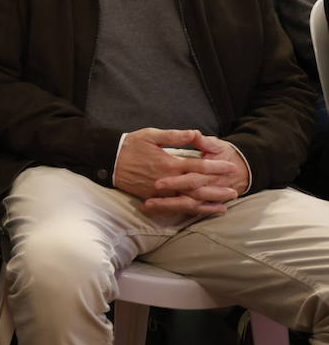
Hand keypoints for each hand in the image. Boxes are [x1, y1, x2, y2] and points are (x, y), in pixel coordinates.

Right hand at [114, 128, 239, 216]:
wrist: (108, 160)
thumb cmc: (130, 145)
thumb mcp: (151, 135)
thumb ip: (175, 136)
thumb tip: (195, 133)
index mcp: (169, 163)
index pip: (198, 166)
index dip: (216, 166)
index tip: (230, 166)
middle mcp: (167, 180)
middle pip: (197, 188)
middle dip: (217, 189)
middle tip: (235, 191)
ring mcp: (160, 192)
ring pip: (188, 201)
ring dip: (208, 204)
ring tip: (224, 205)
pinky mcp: (153, 198)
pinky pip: (175, 207)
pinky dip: (190, 210)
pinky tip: (201, 210)